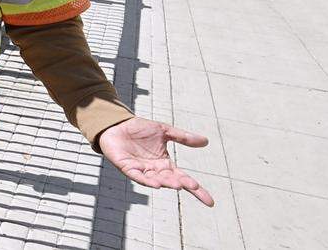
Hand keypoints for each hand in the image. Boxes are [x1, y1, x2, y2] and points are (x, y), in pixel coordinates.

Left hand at [99, 117, 214, 206]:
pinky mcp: (127, 167)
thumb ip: (183, 137)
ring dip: (167, 183)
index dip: (197, 190)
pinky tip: (156, 184)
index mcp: (165, 164)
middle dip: (182, 184)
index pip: (184, 178)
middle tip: (193, 186)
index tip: (210, 202)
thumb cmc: (139, 130)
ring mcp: (141, 170)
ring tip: (178, 185)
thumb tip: (206, 141)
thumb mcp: (165, 131)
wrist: (117, 125)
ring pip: (157, 180)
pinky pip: (138, 176)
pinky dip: (147, 181)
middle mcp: (155, 170)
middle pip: (172, 181)